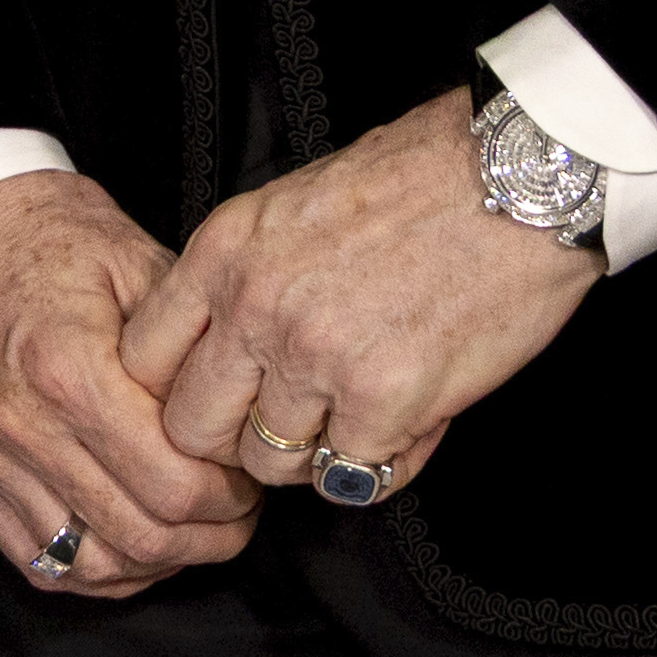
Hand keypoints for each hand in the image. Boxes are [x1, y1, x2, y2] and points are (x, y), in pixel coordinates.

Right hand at [0, 171, 259, 598]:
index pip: (175, 485)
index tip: (248, 475)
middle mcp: (21, 425)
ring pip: (91, 563)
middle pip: (141, 534)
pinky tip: (128, 541)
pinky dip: (94, 568)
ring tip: (188, 528)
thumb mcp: (134, 260)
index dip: (232, 496)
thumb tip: (235, 418)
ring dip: (157, 560)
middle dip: (210, 536)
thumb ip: (188, 346)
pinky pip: (37, 560)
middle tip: (235, 509)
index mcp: (69, 371)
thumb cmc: (40, 229)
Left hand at [122, 90, 596, 504]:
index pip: (143, 357)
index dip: (175, 390)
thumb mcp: (290, 206)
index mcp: (224, 251)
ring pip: (268, 462)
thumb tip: (223, 343)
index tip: (210, 398)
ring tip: (347, 420)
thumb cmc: (418, 180)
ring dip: (306, 454)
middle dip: (229, 439)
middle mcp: (256, 308)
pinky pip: (351, 476)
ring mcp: (317, 359)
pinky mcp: (385, 402)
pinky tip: (401, 424)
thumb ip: (245, 275)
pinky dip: (376, 464)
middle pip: (191, 427)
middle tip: (275, 427)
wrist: (513, 183)